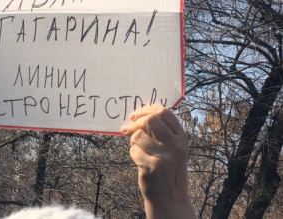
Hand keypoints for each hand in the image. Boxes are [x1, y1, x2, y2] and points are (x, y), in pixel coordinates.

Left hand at [121, 104, 193, 218]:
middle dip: (136, 123)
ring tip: (138, 150)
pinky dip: (133, 154)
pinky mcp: (153, 166)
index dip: (146, 110)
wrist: (170, 198)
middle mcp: (176, 145)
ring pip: (139, 135)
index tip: (135, 115)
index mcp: (181, 137)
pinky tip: (140, 162)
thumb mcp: (172, 148)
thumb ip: (160, 132)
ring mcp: (165, 156)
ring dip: (133, 141)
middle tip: (127, 128)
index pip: (164, 112)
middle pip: (151, 120)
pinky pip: (134, 151)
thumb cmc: (167, 169)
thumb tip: (136, 115)